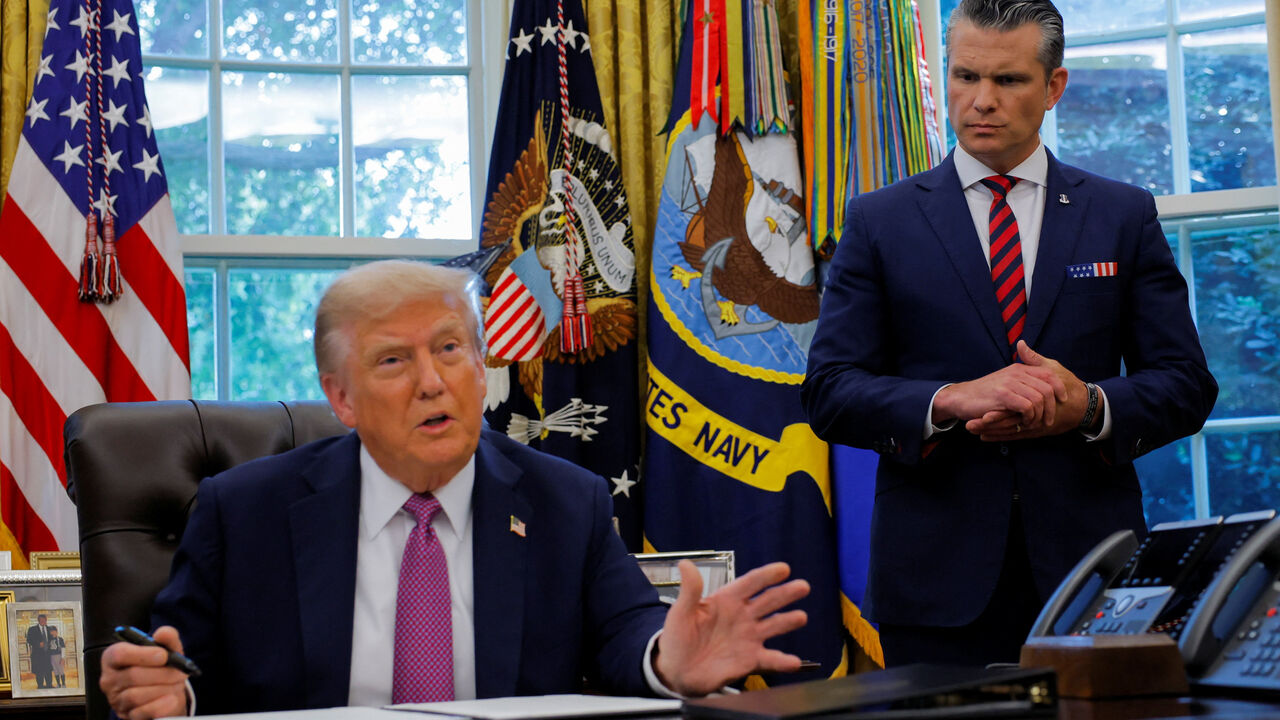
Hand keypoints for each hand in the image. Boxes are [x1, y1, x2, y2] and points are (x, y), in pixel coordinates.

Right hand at [100, 626, 188, 719]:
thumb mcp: (166, 649)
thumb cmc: (160, 667)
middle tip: (180, 672)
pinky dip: (160, 706)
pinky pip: (141, 712)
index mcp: (114, 657)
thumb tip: (164, 633)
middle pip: (132, 676)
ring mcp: (116, 700)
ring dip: (163, 689)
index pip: (119, 654)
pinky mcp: (126, 716)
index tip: (164, 655)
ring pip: (136, 695)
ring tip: (176, 684)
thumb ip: (167, 638)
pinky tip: (172, 699)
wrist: (165, 691)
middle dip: (162, 673)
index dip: (143, 654)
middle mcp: (109, 679)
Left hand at [654, 560, 808, 696]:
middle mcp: (742, 616)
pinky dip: (782, 661)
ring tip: (801, 617)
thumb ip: (690, 589)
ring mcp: (748, 637)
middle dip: (785, 593)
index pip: (750, 583)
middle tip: (802, 586)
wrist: (676, 670)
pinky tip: (792, 662)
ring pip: (774, 626)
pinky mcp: (750, 659)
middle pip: (768, 601)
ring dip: (788, 621)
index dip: (767, 576)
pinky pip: (770, 659)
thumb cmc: (677, 638)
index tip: (784, 569)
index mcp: (727, 600)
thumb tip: (685, 564)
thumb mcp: (680, 612)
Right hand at [933, 341, 1066, 427]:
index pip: (1048, 373)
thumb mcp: (1006, 382)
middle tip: (1048, 420)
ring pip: (1039, 399)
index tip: (1063, 400)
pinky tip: (1023, 422)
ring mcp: (1009, 383)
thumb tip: (1043, 390)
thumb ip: (1023, 381)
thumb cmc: (984, 394)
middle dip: (1052, 407)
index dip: (1059, 387)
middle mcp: (1016, 372)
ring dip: (1039, 415)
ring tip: (1033, 423)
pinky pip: (1027, 406)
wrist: (961, 398)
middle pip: (1047, 388)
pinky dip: (1029, 417)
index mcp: (1019, 368)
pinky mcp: (1003, 395)